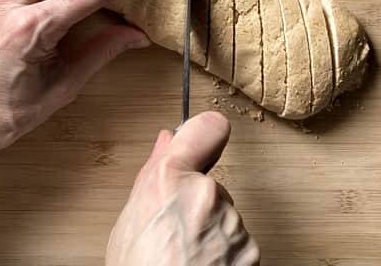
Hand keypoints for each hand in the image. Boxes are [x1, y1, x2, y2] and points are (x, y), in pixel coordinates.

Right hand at [107, 112, 259, 265]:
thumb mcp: (129, 223)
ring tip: (185, 258)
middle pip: (210, 183)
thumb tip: (167, 141)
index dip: (204, 133)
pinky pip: (237, 240)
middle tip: (174, 233)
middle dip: (197, 202)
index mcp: (171, 181)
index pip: (208, 128)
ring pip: (224, 215)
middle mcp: (208, 194)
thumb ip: (151, 175)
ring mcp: (233, 225)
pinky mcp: (252, 250)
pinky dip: (225, 253)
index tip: (201, 140)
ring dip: (211, 230)